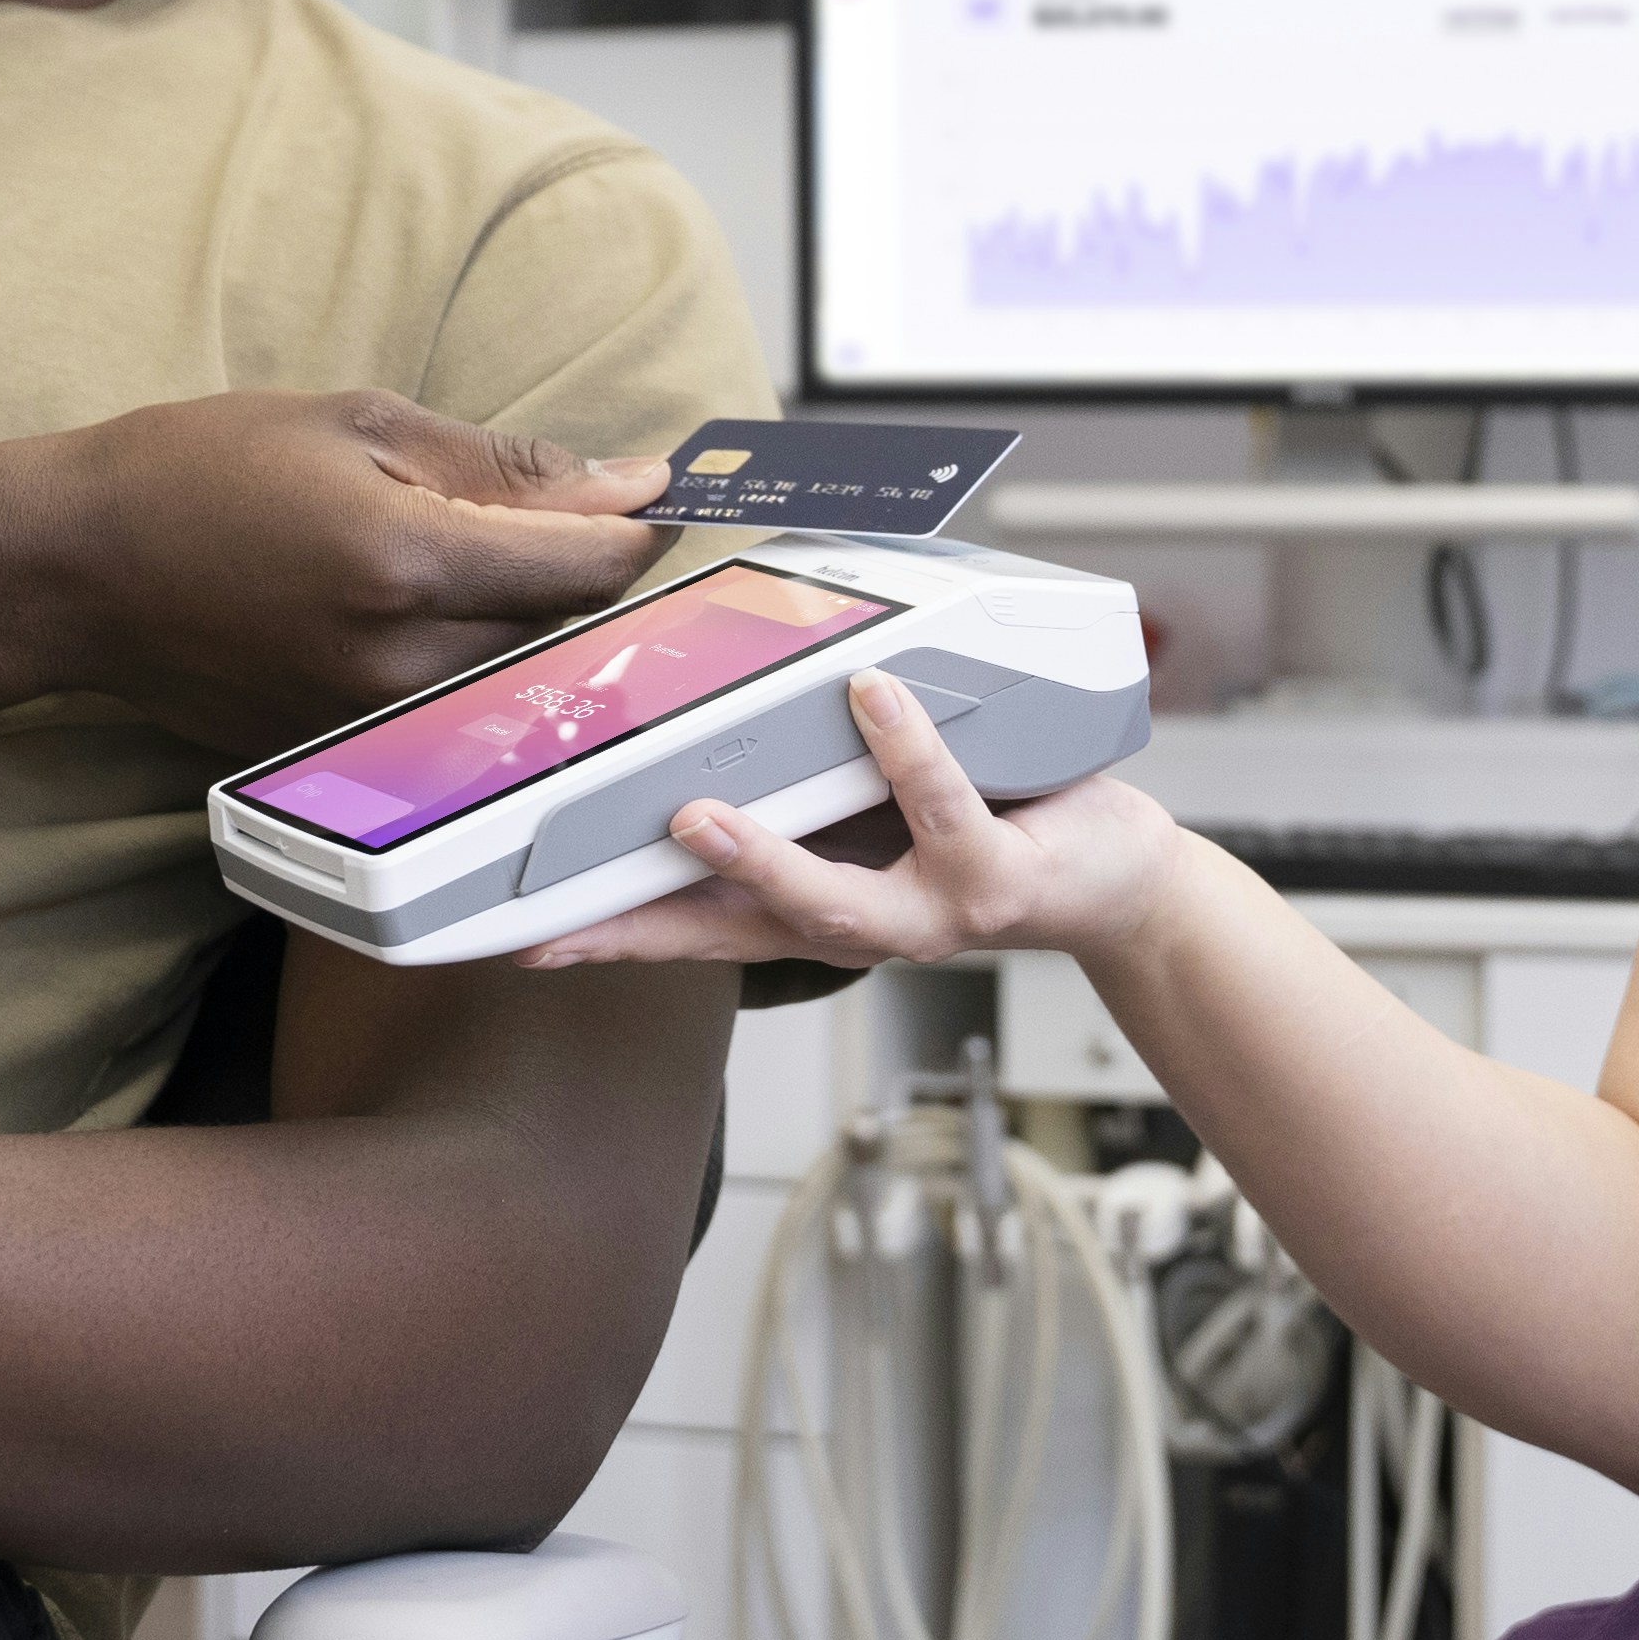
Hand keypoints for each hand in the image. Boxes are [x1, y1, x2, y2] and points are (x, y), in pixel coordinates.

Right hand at [15, 388, 675, 754]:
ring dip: (536, 623)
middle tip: (582, 517)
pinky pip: (453, 709)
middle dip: (589, 574)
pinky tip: (435, 609)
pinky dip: (472, 659)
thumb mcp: (359, 424)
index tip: (655, 494)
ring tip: (495, 560)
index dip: (642, 529)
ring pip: (518, 680)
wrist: (77, 569)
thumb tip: (627, 483)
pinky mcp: (344, 753)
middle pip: (567, 632)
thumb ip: (504, 465)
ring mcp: (371, 723)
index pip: (592, 569)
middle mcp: (401, 662)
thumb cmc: (203, 470)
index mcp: (409, 563)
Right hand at [526, 669, 1193, 971]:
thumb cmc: (986, 833)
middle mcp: (857, 926)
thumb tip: (718, 706)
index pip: (693, 927)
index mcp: (814, 907)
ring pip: (828, 898)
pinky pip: (938, 805)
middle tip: (559, 919)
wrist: (1114, 881)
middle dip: (643, 929)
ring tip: (697, 815)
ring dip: (760, 861)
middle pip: (728, 938)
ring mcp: (922, 914)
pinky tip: (874, 695)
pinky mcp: (989, 881)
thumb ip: (802, 781)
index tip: (524, 944)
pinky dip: (904, 747)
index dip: (607, 939)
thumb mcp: (876, 817)